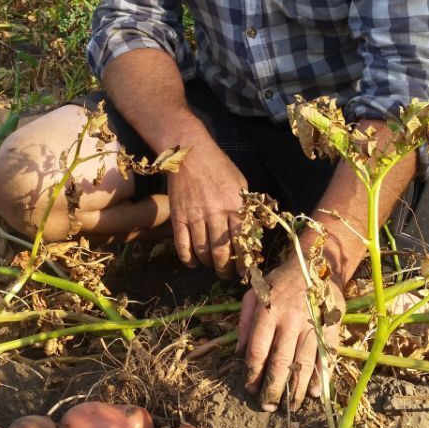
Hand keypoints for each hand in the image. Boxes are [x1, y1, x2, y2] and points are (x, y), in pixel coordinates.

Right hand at [167, 132, 246, 276]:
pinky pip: (182, 244)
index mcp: (234, 207)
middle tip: (227, 274)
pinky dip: (187, 258)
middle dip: (226, 269)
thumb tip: (249, 230)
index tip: (245, 272)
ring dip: (209, 264)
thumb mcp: (240, 184)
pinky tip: (193, 263)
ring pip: (202, 251)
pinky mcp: (179, 217)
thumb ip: (244, 207)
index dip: (243, 262)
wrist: (189, 153)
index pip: (241, 243)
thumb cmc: (219, 166)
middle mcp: (215, 215)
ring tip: (213, 267)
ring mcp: (195, 217)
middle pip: (221, 253)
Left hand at [236, 256, 345, 410]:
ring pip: (304, 362)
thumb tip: (238, 353)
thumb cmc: (278, 282)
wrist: (315, 264)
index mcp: (268, 310)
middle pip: (280, 361)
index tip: (250, 388)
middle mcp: (290, 318)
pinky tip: (316, 392)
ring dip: (297, 388)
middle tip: (267, 406)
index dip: (252, 372)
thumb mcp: (254, 293)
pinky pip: (326, 355)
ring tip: (291, 406)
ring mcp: (312, 323)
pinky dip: (322, 376)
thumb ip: (244, 322)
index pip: (257, 349)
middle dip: (273, 388)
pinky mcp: (331, 326)